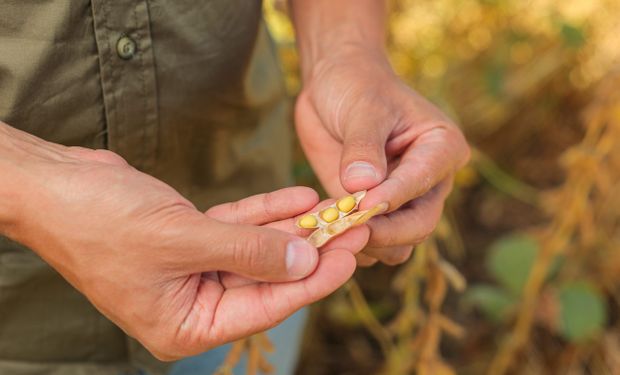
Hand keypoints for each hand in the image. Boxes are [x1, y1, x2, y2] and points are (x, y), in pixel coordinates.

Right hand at [2, 124, 363, 359]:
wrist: (53, 185)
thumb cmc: (100, 221)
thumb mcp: (181, 239)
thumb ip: (248, 251)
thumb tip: (305, 260)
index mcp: (186, 324)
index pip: (266, 305)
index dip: (314, 279)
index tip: (352, 253)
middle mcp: (193, 303)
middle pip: (267, 276)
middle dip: (310, 249)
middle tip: (354, 225)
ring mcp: (192, 270)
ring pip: (256, 249)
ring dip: (292, 227)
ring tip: (334, 207)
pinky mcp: (189, 239)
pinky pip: (237, 227)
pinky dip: (265, 212)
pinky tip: (298, 197)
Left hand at [295, 48, 469, 265]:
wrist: (334, 86)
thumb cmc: (356, 85)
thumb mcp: (362, 108)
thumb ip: (363, 147)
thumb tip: (362, 186)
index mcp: (441, 148)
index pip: (422, 183)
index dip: (392, 198)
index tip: (360, 205)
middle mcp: (430, 181)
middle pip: (418, 226)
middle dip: (382, 232)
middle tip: (342, 226)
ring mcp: (402, 202)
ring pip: (396, 245)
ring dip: (363, 243)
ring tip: (327, 226)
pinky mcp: (374, 214)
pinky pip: (367, 243)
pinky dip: (345, 242)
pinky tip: (319, 226)